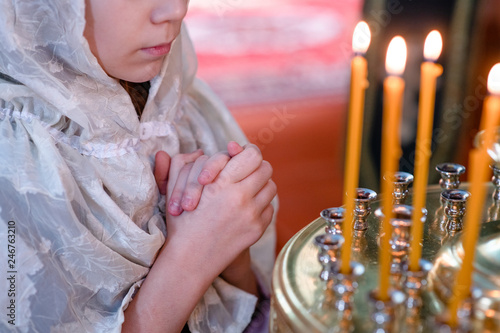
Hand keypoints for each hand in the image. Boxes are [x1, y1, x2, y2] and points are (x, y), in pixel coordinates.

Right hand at [165, 144, 275, 276]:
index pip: (252, 155)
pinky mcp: (257, 229)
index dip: (248, 152)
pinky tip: (246, 208)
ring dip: (260, 185)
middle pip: (266, 169)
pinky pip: (269, 208)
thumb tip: (229, 146)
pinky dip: (260, 205)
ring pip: (271, 187)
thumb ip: (194, 161)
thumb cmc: (181, 221)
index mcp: (221, 183)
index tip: (241, 156)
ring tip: (247, 189)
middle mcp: (240, 197)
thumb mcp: (179, 186)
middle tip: (245, 172)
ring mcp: (251, 215)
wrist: (190, 260)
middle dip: (256, 168)